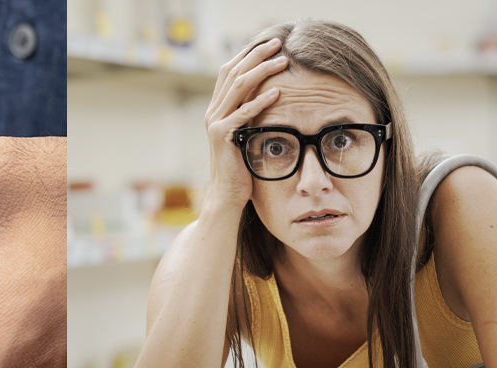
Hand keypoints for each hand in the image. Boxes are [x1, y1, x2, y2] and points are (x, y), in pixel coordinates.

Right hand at [202, 38, 287, 215]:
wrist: (227, 195)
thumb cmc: (241, 168)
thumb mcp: (247, 135)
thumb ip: (251, 116)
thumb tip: (272, 96)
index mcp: (218, 108)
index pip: (230, 71)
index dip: (248, 54)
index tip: (270, 43)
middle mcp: (213, 112)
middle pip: (234, 71)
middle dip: (257, 54)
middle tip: (278, 43)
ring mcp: (215, 123)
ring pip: (238, 86)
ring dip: (262, 70)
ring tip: (283, 60)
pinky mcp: (222, 136)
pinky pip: (243, 113)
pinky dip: (261, 101)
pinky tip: (278, 92)